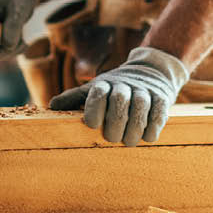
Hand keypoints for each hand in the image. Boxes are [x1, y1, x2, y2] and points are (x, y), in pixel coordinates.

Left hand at [48, 47, 189, 145]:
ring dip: (135, 128)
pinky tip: (147, 137)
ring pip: (141, 107)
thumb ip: (73, 98)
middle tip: (112, 139)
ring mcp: (144, 90)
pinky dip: (153, 126)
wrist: (151, 70)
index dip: (95, 108)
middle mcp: (125, 84)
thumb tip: (51, 107)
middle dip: (116, 123)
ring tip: (129, 142)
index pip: (99, 92)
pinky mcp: (162, 97)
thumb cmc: (114, 87)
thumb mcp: (93, 88)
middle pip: (120, 100)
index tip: (92, 125)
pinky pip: (159, 111)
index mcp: (104, 83)